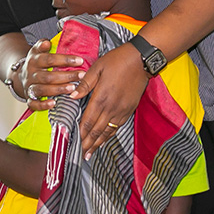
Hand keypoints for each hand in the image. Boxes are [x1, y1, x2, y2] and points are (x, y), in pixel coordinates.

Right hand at [21, 38, 84, 110]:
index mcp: (34, 61)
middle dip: (66, 76)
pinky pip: (33, 103)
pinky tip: (54, 103)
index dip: (65, 60)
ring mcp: (29, 87)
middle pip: (48, 76)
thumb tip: (47, 43)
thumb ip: (42, 45)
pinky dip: (43, 105)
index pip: (49, 59)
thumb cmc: (36, 63)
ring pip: (42, 89)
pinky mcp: (29, 98)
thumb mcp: (37, 50)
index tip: (79, 61)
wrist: (20, 76)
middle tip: (81, 75)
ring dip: (58, 89)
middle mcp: (31, 74)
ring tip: (72, 88)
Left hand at [70, 42, 147, 158]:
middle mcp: (111, 107)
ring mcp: (122, 110)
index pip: (88, 120)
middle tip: (81, 154)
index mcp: (101, 97)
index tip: (75, 142)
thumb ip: (85, 84)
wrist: (141, 60)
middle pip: (97, 130)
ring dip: (99, 143)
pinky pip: (117, 126)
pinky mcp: (129, 109)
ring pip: (108, 131)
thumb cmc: (117, 61)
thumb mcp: (97, 67)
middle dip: (88, 143)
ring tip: (91, 153)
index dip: (81, 133)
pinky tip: (105, 139)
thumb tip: (72, 97)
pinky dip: (110, 135)